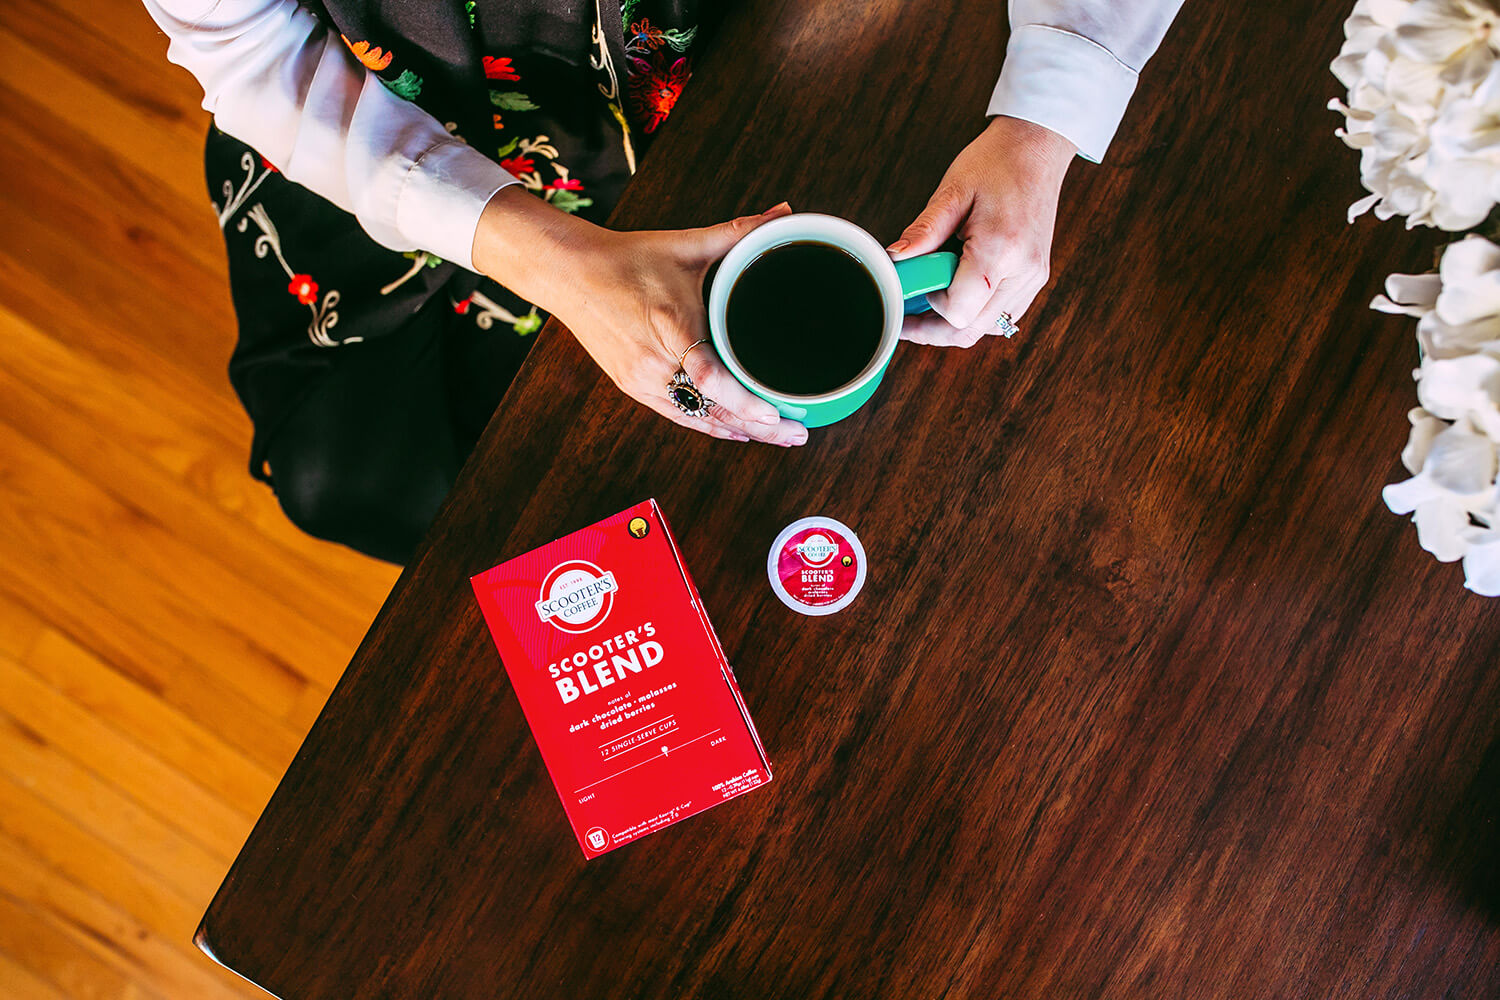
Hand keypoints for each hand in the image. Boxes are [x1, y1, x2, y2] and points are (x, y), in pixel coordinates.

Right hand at [472, 188, 806, 444]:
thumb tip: (783, 212)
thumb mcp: (685, 244)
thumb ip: (739, 232)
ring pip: (698, 419)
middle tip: (799, 433)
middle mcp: (653, 362)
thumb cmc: (628, 258)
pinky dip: (710, 426)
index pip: (708, 376)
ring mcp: (641, 380)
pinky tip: (738, 434)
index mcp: (670, 325)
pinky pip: (679, 416)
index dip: (742, 401)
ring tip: (780, 438)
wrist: (569, 273)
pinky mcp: (633, 387)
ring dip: (739, 432)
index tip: (773, 414)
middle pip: (711, 409)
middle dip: (758, 427)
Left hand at [889, 116, 1076, 347]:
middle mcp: (1023, 272)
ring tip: (930, 302)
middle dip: (936, 330)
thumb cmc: (995, 162)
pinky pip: (1003, 314)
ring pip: (988, 328)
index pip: (958, 311)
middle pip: (972, 330)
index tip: (916, 287)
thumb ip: (923, 231)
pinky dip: (977, 313)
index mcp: (1000, 250)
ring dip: (956, 324)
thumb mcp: (952, 192)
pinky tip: (958, 294)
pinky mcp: (1036, 277)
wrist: (1037, 147)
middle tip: (908, 318)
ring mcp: (1033, 278)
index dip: (930, 307)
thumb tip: (895, 259)